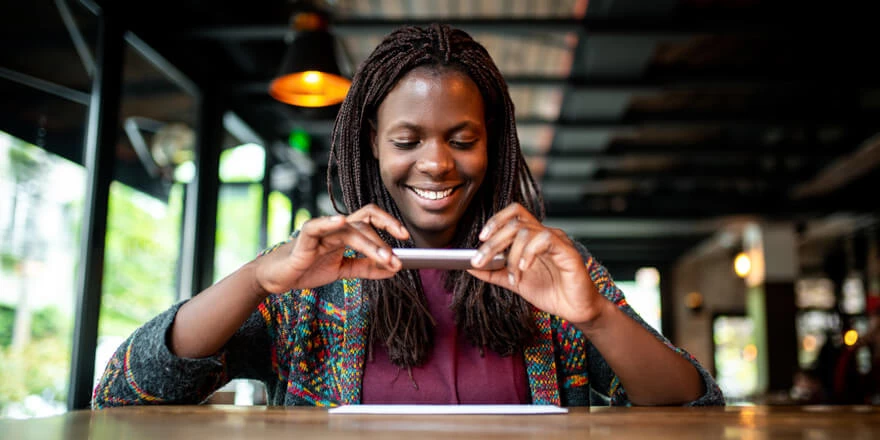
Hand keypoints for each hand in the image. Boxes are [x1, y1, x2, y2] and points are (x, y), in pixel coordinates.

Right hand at [255, 204, 408, 293]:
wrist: (279, 278)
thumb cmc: (308, 268)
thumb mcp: (343, 271)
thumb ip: (366, 268)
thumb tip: (393, 269)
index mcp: (345, 232)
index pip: (371, 220)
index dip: (389, 223)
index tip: (406, 237)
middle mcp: (335, 227)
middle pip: (365, 221)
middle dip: (385, 236)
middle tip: (397, 257)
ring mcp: (320, 231)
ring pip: (349, 229)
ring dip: (370, 244)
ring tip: (385, 258)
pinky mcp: (304, 239)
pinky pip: (317, 226)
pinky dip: (328, 222)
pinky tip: (340, 222)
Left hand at [467, 203, 604, 325]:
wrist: (576, 310)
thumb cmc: (552, 292)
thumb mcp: (515, 283)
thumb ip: (494, 273)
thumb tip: (469, 266)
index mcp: (532, 238)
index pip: (513, 214)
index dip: (495, 221)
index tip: (480, 238)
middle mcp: (544, 234)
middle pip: (514, 222)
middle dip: (492, 242)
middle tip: (479, 260)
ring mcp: (557, 241)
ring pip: (526, 231)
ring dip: (511, 255)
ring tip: (513, 276)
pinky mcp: (567, 251)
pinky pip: (545, 240)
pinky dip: (529, 253)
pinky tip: (525, 268)